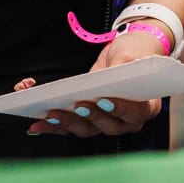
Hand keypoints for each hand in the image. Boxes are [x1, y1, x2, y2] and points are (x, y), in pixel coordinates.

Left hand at [21, 28, 163, 136]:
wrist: (124, 54)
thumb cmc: (133, 54)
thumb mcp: (131, 53)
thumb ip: (124, 65)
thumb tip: (113, 74)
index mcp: (145, 106)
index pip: (134, 113)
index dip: (120, 109)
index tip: (104, 101)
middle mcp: (126, 120)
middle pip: (107, 126)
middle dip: (89, 117)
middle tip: (76, 106)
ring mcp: (105, 122)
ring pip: (86, 129)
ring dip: (66, 123)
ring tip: (50, 115)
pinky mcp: (88, 119)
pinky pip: (71, 127)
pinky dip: (54, 126)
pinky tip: (38, 124)